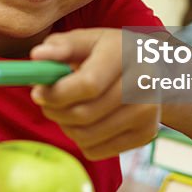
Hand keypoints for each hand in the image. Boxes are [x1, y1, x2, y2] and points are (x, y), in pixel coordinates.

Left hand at [30, 28, 159, 160]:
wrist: (154, 70)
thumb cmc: (109, 53)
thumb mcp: (86, 40)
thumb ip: (60, 46)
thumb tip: (38, 56)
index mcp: (125, 54)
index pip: (88, 84)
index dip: (57, 93)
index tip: (38, 92)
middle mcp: (143, 83)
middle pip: (85, 114)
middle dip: (55, 111)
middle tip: (47, 103)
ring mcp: (148, 112)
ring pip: (87, 136)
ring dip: (66, 127)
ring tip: (66, 110)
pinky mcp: (146, 135)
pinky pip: (97, 151)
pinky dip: (81, 141)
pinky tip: (85, 122)